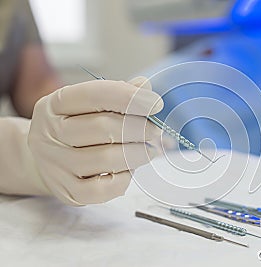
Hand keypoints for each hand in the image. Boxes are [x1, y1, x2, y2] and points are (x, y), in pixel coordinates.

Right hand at [28, 79, 162, 205]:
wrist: (44, 161)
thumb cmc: (75, 127)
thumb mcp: (87, 105)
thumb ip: (116, 94)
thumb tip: (145, 86)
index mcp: (55, 104)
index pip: (94, 94)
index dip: (129, 98)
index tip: (155, 103)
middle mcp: (49, 133)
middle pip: (103, 128)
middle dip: (139, 129)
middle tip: (155, 132)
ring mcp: (56, 165)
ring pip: (106, 159)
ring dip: (138, 153)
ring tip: (149, 150)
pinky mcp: (68, 192)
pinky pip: (104, 189)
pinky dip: (125, 178)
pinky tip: (130, 169)